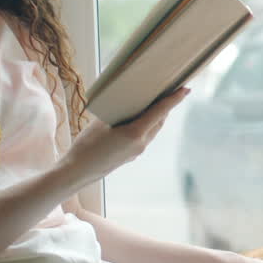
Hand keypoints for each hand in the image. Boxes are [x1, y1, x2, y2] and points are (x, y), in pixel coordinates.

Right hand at [61, 88, 188, 181]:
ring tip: (154, 102)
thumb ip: (118, 111)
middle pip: (159, 121)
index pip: (160, 112)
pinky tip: (137, 119)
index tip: (185, 89)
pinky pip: (144, 137)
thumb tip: (129, 102)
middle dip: (165, 106)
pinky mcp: (131, 156)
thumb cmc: (86, 146)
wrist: (77, 172)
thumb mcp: (101, 123)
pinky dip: (146, 126)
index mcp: (135, 133)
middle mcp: (141, 144)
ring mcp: (137, 152)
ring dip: (156, 117)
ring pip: (152, 130)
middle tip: (168, 91)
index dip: (174, 99)